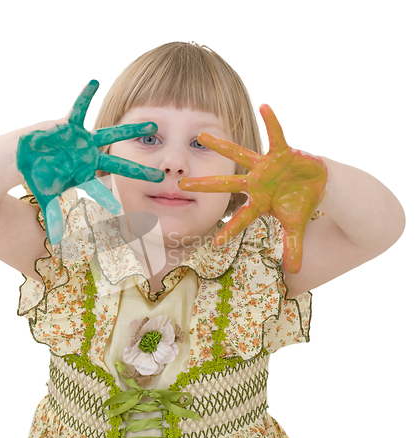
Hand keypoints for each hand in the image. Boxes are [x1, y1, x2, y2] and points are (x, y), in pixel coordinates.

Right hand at [16, 80, 164, 244]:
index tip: (133, 215)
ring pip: (110, 135)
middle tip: (161, 174)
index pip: (106, 189)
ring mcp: (81, 141)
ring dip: (131, 132)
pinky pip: (76, 109)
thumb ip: (54, 215)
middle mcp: (89, 156)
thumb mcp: (47, 198)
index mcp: (86, 173)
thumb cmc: (38, 176)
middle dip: (140, 168)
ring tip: (152, 126)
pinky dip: (84, 96)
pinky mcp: (67, 126)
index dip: (118, 201)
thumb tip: (55, 240)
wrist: (22, 157)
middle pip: (120, 164)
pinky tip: (94, 81)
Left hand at [178, 104, 327, 273]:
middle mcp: (256, 183)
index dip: (230, 230)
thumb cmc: (299, 204)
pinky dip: (273, 122)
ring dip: (221, 146)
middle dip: (204, 185)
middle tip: (181, 184)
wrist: (315, 184)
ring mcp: (265, 166)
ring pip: (239, 155)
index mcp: (258, 202)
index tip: (215, 242)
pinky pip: (277, 135)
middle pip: (225, 185)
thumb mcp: (296, 227)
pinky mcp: (281, 152)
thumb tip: (294, 273)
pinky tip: (265, 105)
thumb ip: (292, 247)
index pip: (240, 218)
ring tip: (200, 135)